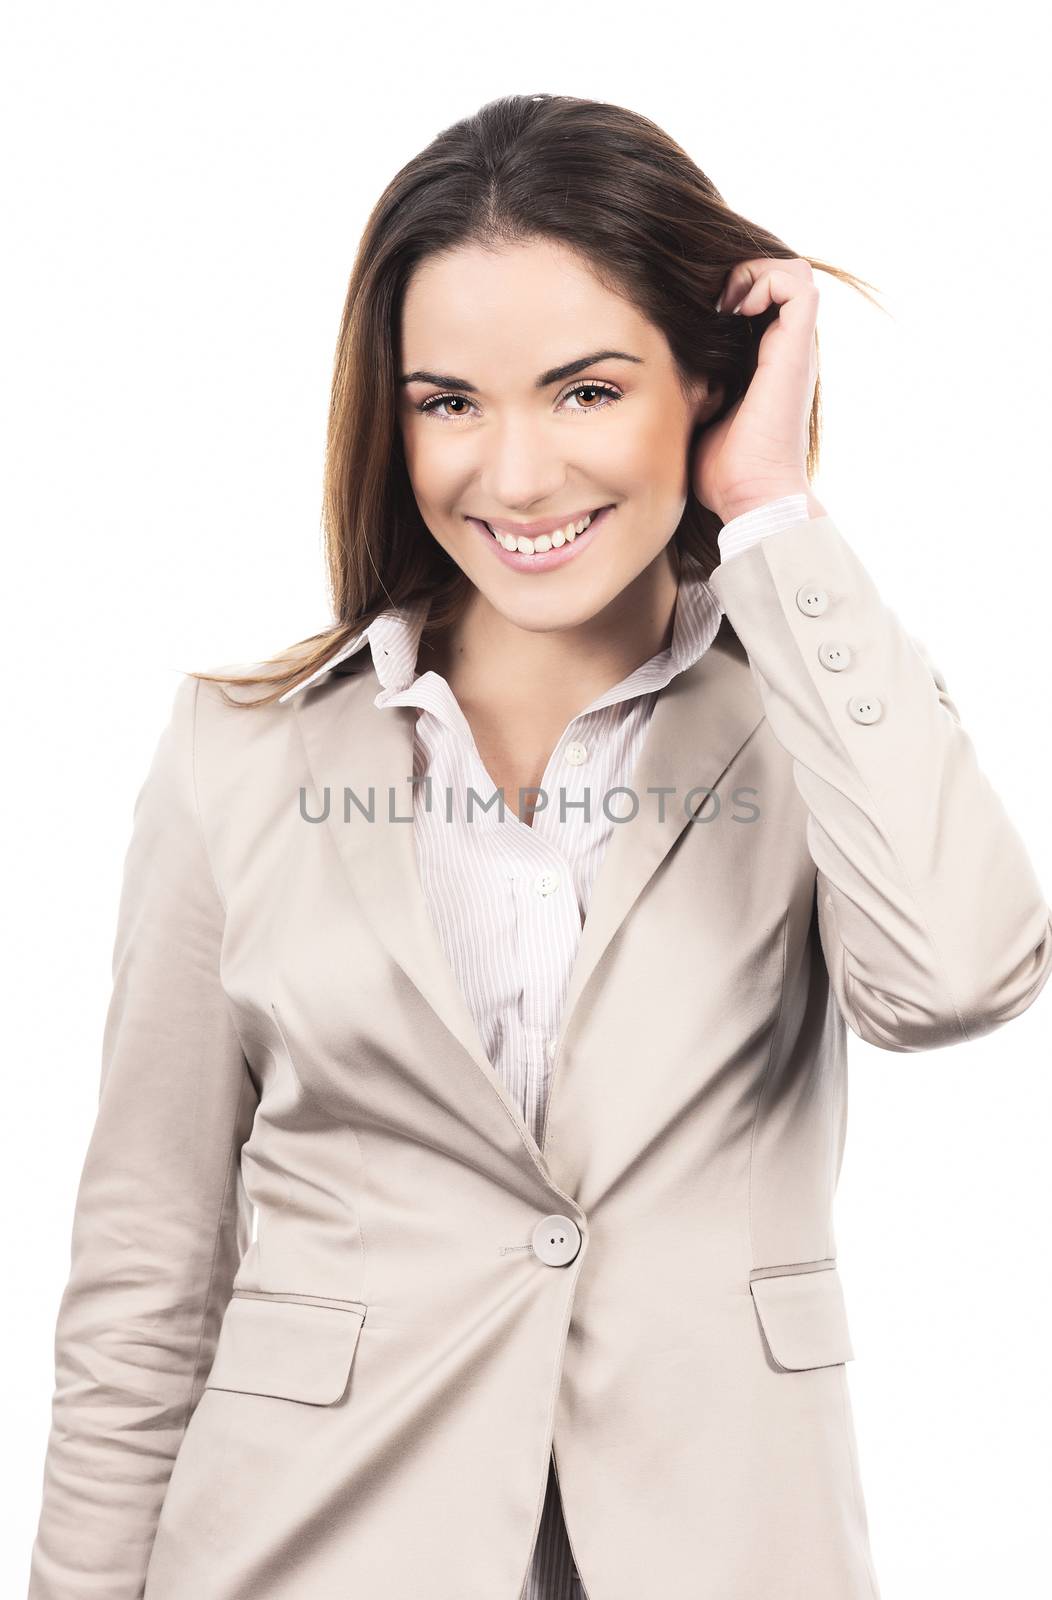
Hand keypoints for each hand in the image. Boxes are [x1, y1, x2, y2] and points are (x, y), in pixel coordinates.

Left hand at [691, 257, 820, 523]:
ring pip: (793, 272)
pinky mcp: (797, 349)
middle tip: (710, 301)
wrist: (751, 495)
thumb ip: (692, 385)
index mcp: (766, 364)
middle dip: (742, 273)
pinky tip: (735, 309)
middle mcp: (785, 352)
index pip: (761, 301)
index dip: (732, 289)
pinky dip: (765, 281)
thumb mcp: (698, 414)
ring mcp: (794, 349)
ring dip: (754, 272)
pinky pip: (797, 284)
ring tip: (724, 302)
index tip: (700, 313)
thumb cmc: (720, 471)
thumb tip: (658, 365)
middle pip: (781, 278)